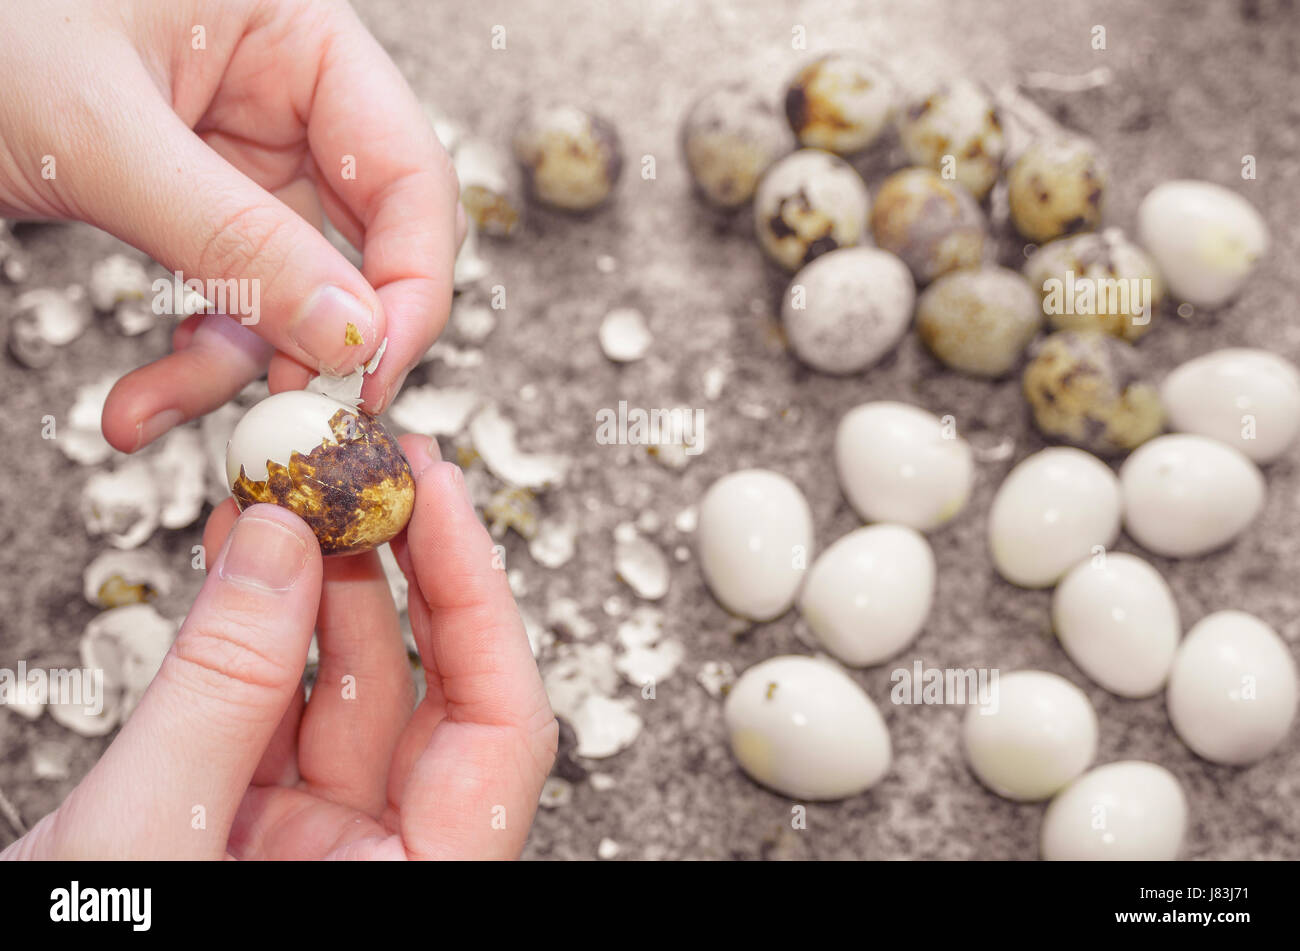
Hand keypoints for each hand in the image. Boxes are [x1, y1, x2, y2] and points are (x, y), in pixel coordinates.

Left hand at [0, 0, 461, 446]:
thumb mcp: (103, 134)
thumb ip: (236, 238)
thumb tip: (354, 336)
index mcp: (298, 37)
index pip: (408, 172)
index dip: (412, 281)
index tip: (376, 370)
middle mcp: (289, 100)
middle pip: (368, 243)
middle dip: (327, 339)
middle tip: (302, 421)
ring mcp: (244, 161)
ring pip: (294, 294)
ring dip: (235, 370)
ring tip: (155, 416)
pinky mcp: (198, 213)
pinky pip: (230, 303)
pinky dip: (191, 362)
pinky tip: (138, 405)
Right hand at [3, 436, 557, 858]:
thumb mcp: (143, 837)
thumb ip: (221, 686)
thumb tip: (284, 536)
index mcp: (407, 890)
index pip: (500, 729)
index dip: (479, 596)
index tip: (436, 489)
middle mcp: (381, 867)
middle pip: (433, 694)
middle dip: (400, 569)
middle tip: (365, 464)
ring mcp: (318, 849)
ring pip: (351, 690)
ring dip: (322, 583)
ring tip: (288, 488)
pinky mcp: (251, 829)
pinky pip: (277, 709)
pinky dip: (260, 628)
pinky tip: (242, 552)